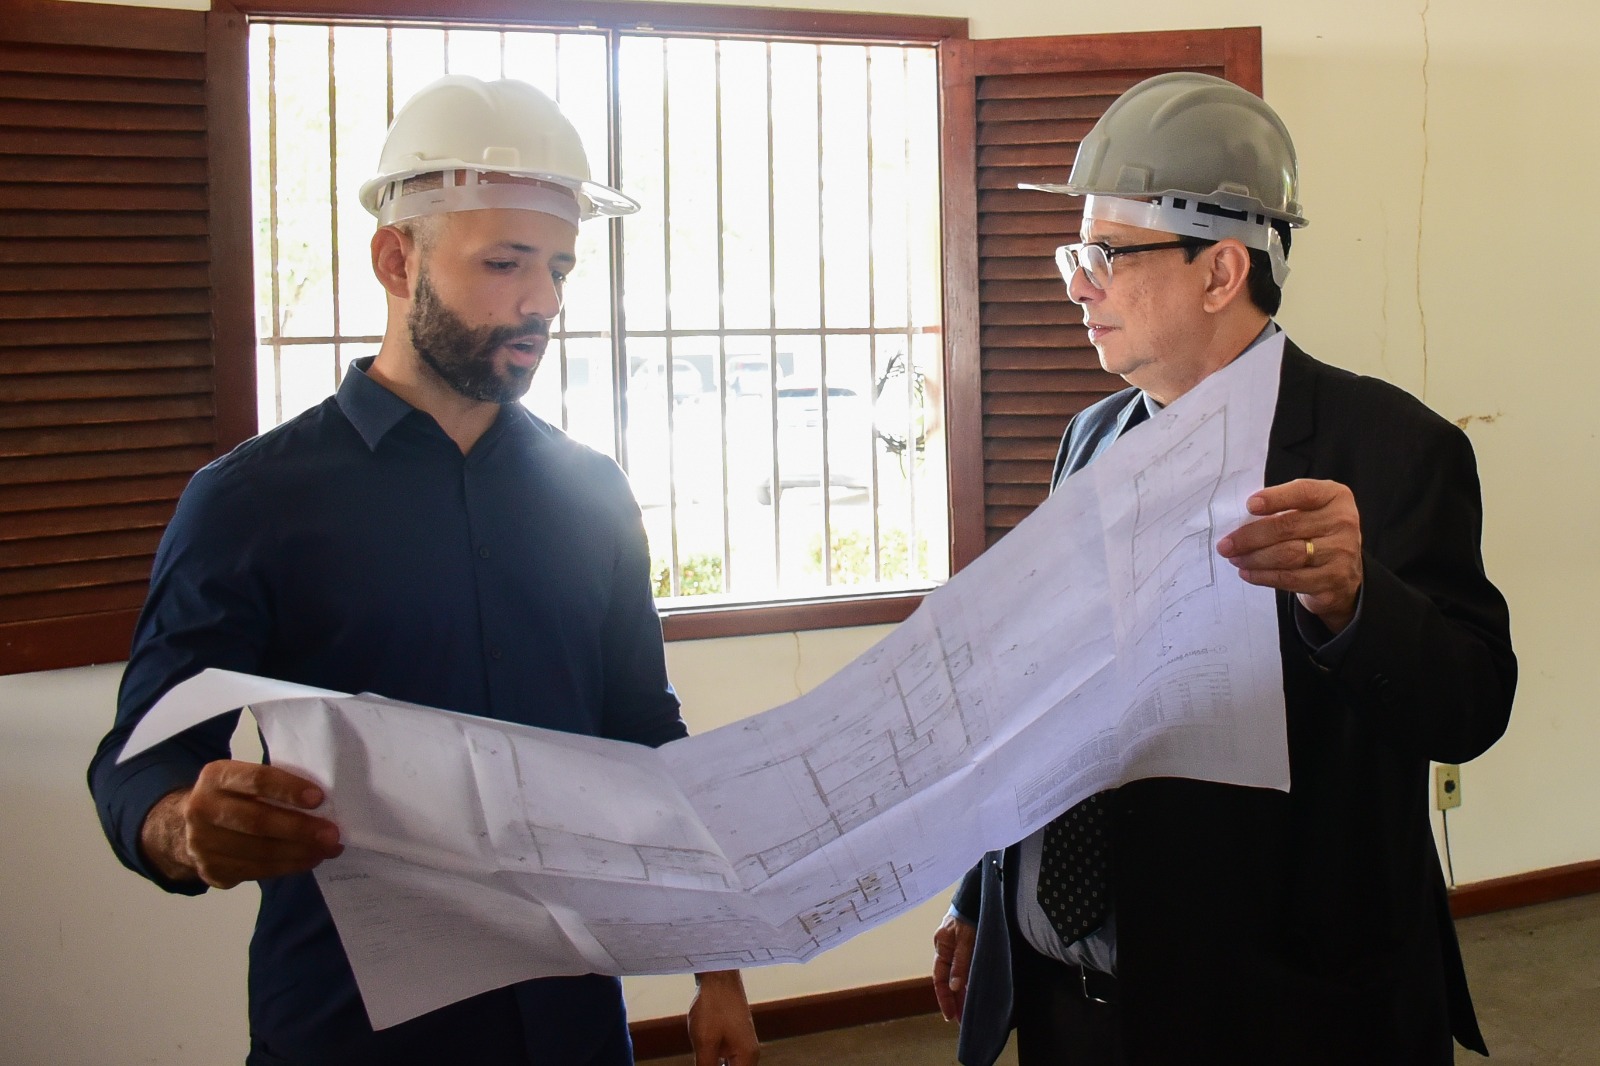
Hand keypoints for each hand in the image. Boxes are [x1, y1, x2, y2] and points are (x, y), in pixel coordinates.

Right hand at [139, 759, 342, 888]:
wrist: (185, 828)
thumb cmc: (232, 797)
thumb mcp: (241, 779)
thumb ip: (271, 785)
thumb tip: (322, 803)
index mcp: (215, 777)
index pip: (256, 780)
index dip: (289, 789)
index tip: (319, 798)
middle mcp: (202, 809)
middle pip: (258, 822)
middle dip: (300, 829)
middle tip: (332, 834)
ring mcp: (202, 844)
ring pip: (259, 852)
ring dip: (300, 852)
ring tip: (328, 849)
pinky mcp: (211, 871)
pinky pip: (256, 871)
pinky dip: (288, 866)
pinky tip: (309, 859)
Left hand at [687, 969, 759, 1065]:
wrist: (718, 975)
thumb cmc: (713, 1007)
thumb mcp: (705, 1044)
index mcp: (746, 1059)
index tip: (706, 1065)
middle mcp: (748, 1054)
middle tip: (703, 1059)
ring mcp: (742, 1045)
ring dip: (713, 1065)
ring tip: (702, 1054)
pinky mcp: (734, 1037)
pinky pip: (725, 1059)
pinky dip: (714, 1063)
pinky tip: (703, 1057)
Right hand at [932, 913, 975, 1022]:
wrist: (981, 893)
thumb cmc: (971, 912)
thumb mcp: (966, 938)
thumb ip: (961, 962)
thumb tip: (954, 987)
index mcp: (942, 946)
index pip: (939, 979)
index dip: (944, 998)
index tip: (950, 1016)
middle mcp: (948, 948)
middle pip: (949, 980)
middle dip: (955, 1001)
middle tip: (963, 1021)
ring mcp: (958, 947)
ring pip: (958, 976)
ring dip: (963, 992)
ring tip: (970, 1011)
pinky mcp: (970, 944)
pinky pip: (968, 968)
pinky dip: (970, 980)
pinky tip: (975, 991)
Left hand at [1216, 478, 1363, 632]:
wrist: (1344, 572)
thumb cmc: (1315, 532)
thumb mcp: (1309, 510)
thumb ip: (1284, 506)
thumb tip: (1240, 518)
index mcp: (1335, 497)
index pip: (1304, 493)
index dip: (1275, 498)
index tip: (1249, 505)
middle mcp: (1343, 522)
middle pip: (1288, 527)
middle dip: (1250, 536)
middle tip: (1225, 544)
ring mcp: (1341, 553)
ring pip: (1288, 555)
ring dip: (1254, 558)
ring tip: (1234, 558)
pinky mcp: (1333, 580)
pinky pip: (1290, 578)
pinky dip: (1263, 576)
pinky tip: (1247, 573)